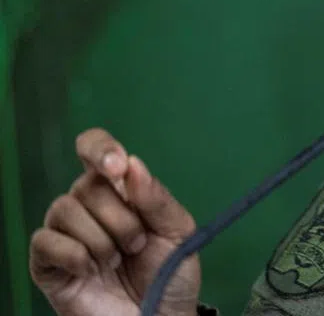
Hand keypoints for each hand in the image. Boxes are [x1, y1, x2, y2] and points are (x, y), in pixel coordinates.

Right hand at [29, 128, 201, 315]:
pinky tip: (93, 270)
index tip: (117, 166)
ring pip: (64, 209)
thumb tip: (132, 165)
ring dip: (101, 238)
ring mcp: (67, 234)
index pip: (94, 148)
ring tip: (117, 260)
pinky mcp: (48, 265)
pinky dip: (75, 254)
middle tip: (137, 243)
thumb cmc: (169, 274)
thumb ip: (157, 198)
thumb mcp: (178, 231)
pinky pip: (46, 241)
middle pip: (86, 184)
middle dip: (119, 216)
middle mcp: (89, 206)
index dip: (100, 148)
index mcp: (121, 190)